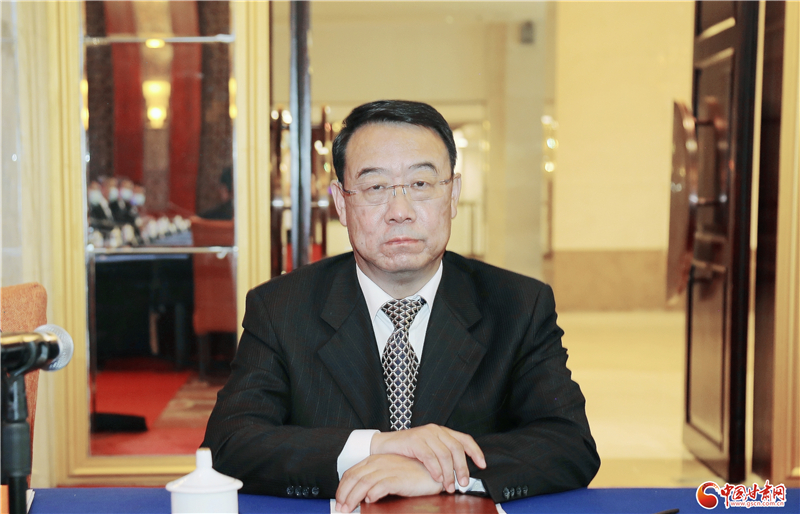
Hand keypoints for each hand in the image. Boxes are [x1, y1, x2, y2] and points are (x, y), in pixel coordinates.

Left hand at [335, 454, 443, 512]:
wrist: (433, 472)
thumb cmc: (412, 474)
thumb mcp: (389, 473)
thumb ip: (375, 480)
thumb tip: (360, 496)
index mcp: (375, 460)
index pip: (351, 473)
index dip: (342, 488)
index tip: (339, 501)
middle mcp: (380, 463)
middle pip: (354, 478)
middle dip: (344, 495)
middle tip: (341, 509)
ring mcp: (389, 469)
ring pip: (364, 483)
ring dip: (353, 498)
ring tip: (350, 509)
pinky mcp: (399, 478)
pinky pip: (381, 485)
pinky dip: (372, 494)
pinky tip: (369, 501)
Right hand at [370, 424, 485, 492]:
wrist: (384, 446)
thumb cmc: (407, 451)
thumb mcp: (429, 450)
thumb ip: (443, 457)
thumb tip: (459, 473)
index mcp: (442, 432)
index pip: (464, 439)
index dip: (475, 452)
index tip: (482, 465)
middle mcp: (436, 430)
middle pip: (456, 449)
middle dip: (462, 468)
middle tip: (463, 483)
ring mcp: (425, 434)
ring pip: (444, 454)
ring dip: (449, 473)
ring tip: (448, 486)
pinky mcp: (414, 440)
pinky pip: (429, 456)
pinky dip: (435, 469)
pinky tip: (437, 478)